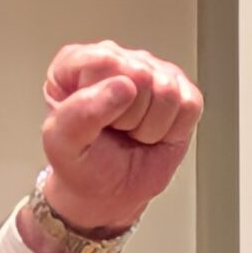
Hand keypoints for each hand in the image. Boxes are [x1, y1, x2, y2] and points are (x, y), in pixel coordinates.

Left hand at [34, 40, 202, 236]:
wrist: (108, 192)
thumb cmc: (81, 164)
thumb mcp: (62, 146)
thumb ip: (79, 114)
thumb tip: (123, 86)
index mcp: (75, 63)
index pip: (104, 62)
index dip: (103, 101)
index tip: (92, 121)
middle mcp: (116, 60)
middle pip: (141, 76)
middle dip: (129, 117)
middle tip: (114, 131)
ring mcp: (152, 71)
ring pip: (168, 91)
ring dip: (150, 126)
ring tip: (131, 132)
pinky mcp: (181, 89)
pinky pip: (190, 104)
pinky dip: (173, 130)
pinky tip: (152, 132)